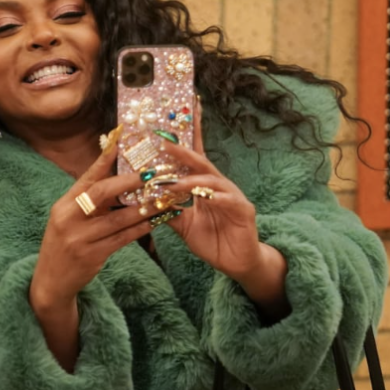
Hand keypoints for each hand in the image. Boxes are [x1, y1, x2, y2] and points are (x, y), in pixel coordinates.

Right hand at [29, 133, 150, 370]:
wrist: (51, 282)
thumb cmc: (64, 244)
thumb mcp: (68, 219)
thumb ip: (86, 201)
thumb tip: (114, 178)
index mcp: (64, 205)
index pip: (86, 177)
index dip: (104, 159)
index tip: (121, 141)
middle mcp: (69, 218)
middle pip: (101, 193)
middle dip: (128, 181)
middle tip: (151, 172)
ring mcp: (80, 238)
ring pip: (118, 218)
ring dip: (143, 207)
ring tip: (163, 197)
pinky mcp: (93, 256)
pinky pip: (123, 238)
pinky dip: (141, 228)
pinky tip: (155, 221)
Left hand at [160, 104, 289, 317]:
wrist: (236, 264)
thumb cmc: (213, 242)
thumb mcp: (184, 226)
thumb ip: (169, 211)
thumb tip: (147, 200)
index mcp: (204, 186)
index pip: (193, 159)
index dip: (184, 141)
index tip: (170, 125)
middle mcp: (219, 186)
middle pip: (200, 162)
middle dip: (183, 151)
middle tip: (164, 142)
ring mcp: (232, 196)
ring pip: (211, 180)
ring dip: (192, 180)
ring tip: (174, 182)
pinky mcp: (243, 210)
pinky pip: (228, 199)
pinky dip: (215, 197)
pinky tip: (205, 196)